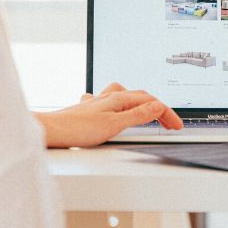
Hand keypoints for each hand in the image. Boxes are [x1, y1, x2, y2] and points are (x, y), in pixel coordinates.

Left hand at [34, 83, 182, 147]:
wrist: (51, 131)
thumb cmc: (77, 129)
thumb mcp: (114, 125)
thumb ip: (137, 115)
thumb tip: (158, 106)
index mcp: (118, 98)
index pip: (150, 102)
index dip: (167, 113)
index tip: (177, 125)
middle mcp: (109, 97)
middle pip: (141, 97)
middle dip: (158, 109)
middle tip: (170, 124)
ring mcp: (99, 102)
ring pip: (126, 97)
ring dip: (141, 104)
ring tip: (149, 113)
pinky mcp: (90, 110)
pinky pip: (112, 102)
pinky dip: (122, 106)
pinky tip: (117, 111)